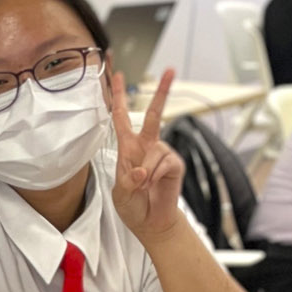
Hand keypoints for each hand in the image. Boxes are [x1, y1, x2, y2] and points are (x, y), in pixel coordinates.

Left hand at [109, 69, 187, 239]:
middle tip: (170, 70)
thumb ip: (128, 181)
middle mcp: (147, 146)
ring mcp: (162, 153)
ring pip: (154, 152)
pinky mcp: (174, 163)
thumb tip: (142, 171)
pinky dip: (156, 177)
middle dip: (162, 92)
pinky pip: (164, 164)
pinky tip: (154, 186)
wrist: (150, 221)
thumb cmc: (133, 205)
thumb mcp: (120, 193)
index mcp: (128, 147)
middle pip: (154, 114)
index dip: (119, 97)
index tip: (117, 75)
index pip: (122, 117)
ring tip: (144, 186)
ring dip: (146, 173)